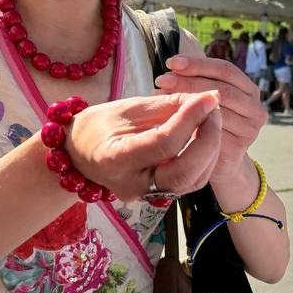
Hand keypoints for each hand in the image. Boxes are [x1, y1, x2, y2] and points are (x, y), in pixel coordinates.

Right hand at [66, 91, 220, 199]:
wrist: (78, 152)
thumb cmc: (97, 126)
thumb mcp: (127, 108)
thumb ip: (166, 105)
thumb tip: (204, 97)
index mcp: (115, 160)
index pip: (164, 143)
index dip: (191, 119)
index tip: (208, 96)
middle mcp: (132, 185)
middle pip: (184, 172)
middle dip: (208, 140)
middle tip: (214, 109)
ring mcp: (146, 195)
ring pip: (193, 181)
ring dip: (211, 149)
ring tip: (211, 119)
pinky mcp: (159, 195)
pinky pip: (191, 181)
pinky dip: (205, 158)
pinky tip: (205, 136)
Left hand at [154, 55, 267, 177]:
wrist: (220, 162)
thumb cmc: (208, 124)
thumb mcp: (205, 99)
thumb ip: (197, 83)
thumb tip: (171, 70)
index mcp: (249, 90)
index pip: (225, 70)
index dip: (198, 64)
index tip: (171, 62)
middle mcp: (255, 109)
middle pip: (221, 90)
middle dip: (188, 82)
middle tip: (162, 80)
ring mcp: (250, 130)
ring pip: (215, 111)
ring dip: (186, 103)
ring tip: (160, 98)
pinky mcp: (238, 149)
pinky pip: (211, 133)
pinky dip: (189, 125)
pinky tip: (169, 120)